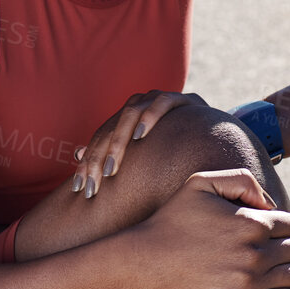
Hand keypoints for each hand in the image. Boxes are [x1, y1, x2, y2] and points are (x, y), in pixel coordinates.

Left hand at [72, 91, 208, 197]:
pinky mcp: (182, 99)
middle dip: (99, 159)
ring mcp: (159, 98)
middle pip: (110, 128)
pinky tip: (140, 135)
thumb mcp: (141, 154)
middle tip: (94, 186)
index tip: (81, 190)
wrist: (212, 134)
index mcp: (125, 119)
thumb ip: (112, 152)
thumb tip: (76, 153)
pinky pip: (162, 102)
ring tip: (111, 169)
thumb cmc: (171, 148)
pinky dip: (150, 116)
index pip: (99, 139)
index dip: (88, 163)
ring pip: (129, 115)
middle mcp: (139, 105)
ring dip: (118, 142)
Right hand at [134, 170, 289, 288]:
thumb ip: (241, 180)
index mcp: (251, 222)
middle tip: (286, 253)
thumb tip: (270, 203)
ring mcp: (249, 282)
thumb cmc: (171, 221)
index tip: (279, 234)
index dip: (288, 228)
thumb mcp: (201, 182)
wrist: (145, 263)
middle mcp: (255, 252)